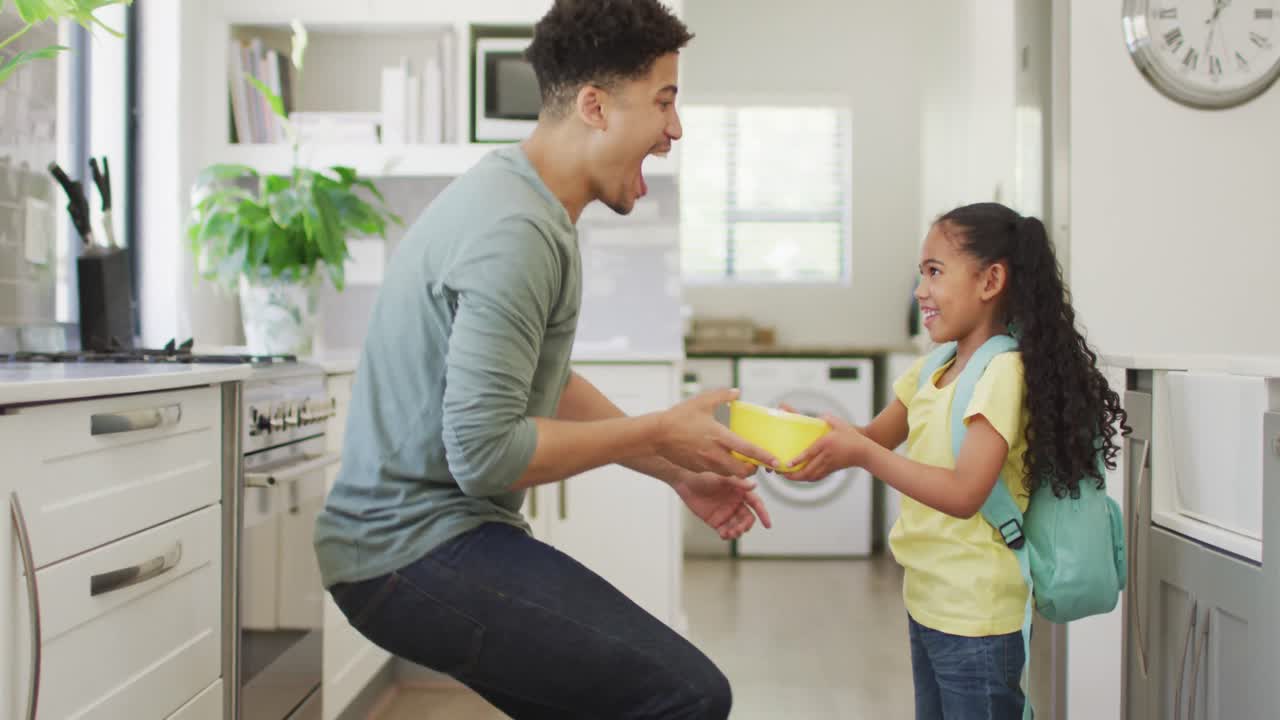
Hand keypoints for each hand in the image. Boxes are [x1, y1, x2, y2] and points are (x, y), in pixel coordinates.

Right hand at [656, 389, 779, 477]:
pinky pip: (715, 471)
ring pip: (730, 473)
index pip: (749, 451)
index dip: (765, 457)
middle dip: (753, 469)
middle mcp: (715, 454)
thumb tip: (736, 392)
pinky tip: (718, 458)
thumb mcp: (702, 402)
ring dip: (738, 470)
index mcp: (720, 437)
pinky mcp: (697, 468)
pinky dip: (722, 468)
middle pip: (743, 471)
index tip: (776, 461)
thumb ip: (722, 395)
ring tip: (739, 460)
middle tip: (756, 462)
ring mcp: (706, 464)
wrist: (656, 435)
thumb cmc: (678, 418)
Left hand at [675, 470, 771, 539]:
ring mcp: (726, 513)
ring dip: (737, 532)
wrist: (685, 482)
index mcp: (740, 492)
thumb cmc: (704, 475)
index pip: (756, 503)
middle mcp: (736, 503)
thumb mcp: (721, 478)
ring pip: (738, 527)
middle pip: (748, 519)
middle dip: (746, 526)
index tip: (768, 524)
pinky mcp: (716, 521)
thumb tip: (754, 485)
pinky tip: (724, 534)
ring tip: (730, 532)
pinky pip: (725, 531)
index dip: (763, 514)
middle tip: (739, 529)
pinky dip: (727, 535)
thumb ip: (738, 482)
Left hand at [783, 414, 870, 481]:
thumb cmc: (852, 436)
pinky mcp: (832, 469)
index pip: (810, 453)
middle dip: (794, 474)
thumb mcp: (840, 424)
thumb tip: (821, 416)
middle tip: (783, 474)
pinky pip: (818, 477)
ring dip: (799, 478)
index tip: (789, 464)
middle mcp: (826, 456)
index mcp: (826, 443)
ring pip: (812, 475)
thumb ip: (829, 419)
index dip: (798, 460)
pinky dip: (808, 479)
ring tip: (788, 477)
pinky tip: (802, 478)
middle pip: (808, 469)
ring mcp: (829, 464)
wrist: (864, 451)